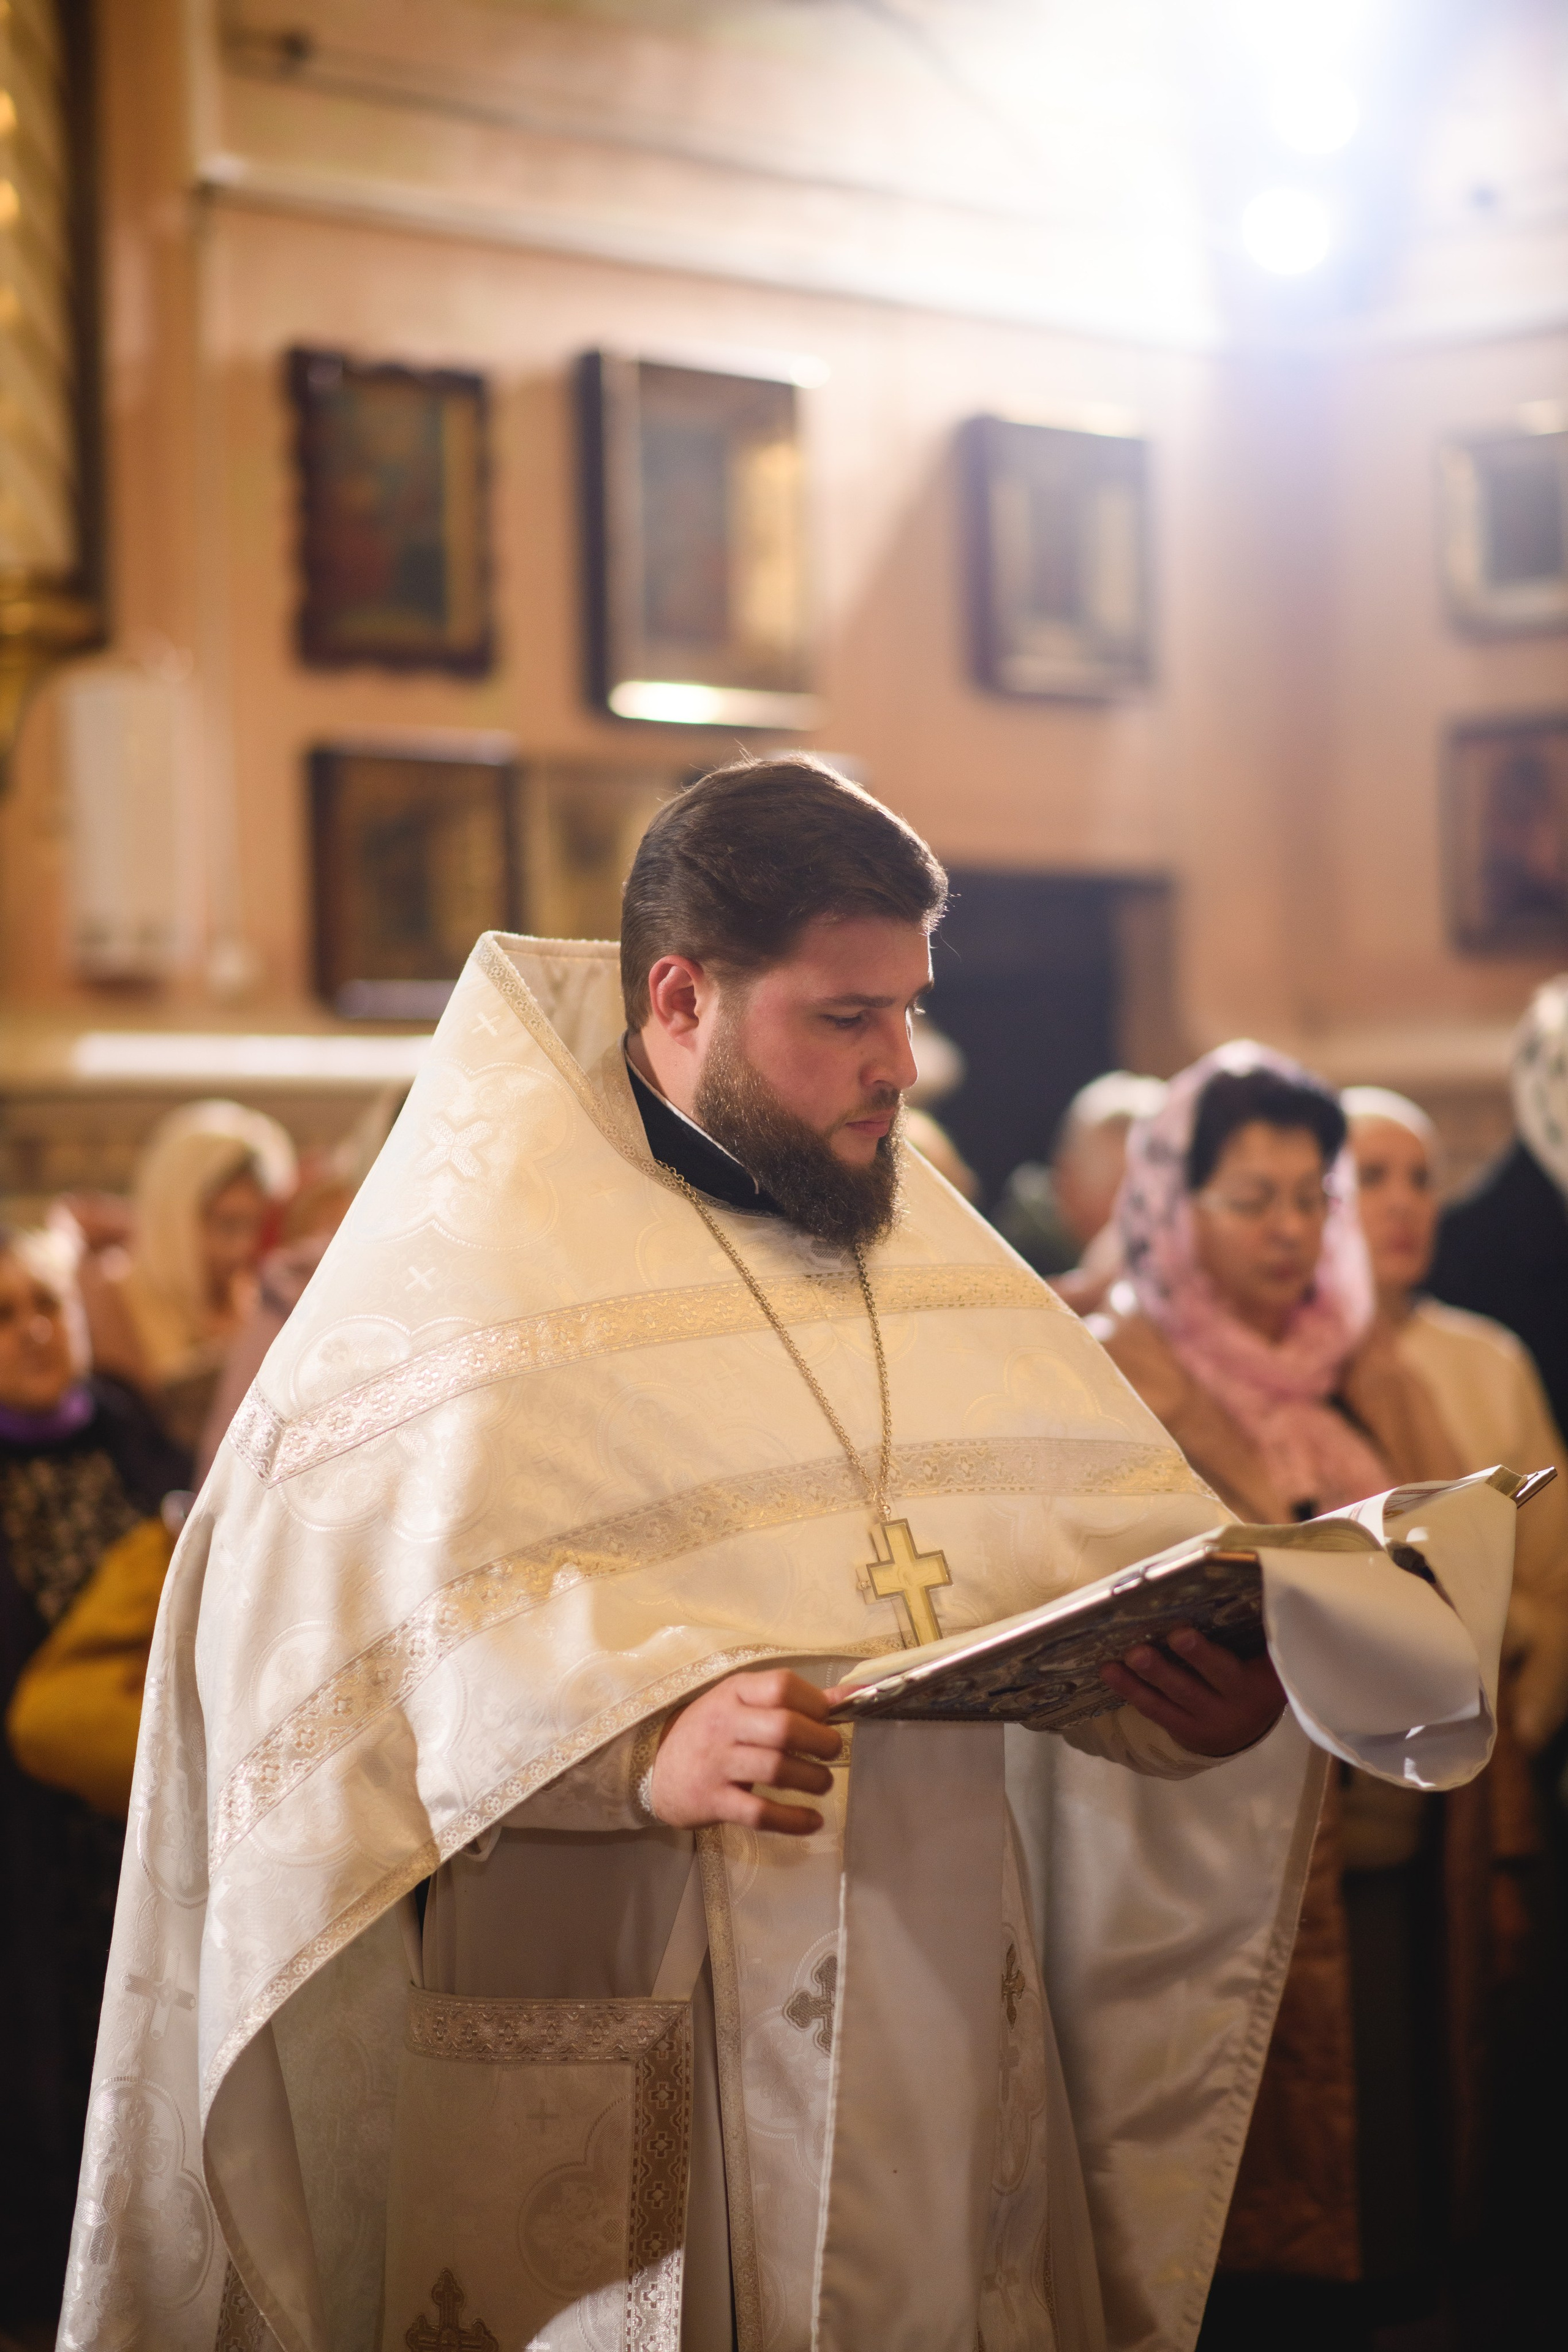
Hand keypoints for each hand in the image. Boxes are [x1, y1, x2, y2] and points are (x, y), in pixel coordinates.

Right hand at [650, 1669, 842, 1836]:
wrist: (656, 1771)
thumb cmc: (710, 1732)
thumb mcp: (743, 1704)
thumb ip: (792, 1699)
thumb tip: (848, 1695)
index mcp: (735, 1692)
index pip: (782, 1685)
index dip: (815, 1702)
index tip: (828, 1717)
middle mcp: (724, 1724)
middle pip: (784, 1728)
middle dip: (821, 1742)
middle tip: (833, 1752)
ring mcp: (717, 1764)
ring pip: (776, 1770)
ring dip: (812, 1780)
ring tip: (823, 1784)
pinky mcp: (713, 1802)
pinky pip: (759, 1813)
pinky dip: (793, 1820)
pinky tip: (812, 1821)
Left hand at [1100, 1628, 1285, 1756]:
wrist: (1241, 1732)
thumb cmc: (1244, 1674)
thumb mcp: (1259, 1658)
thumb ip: (1252, 1629)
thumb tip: (1237, 1582)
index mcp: (1264, 1677)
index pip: (1263, 1655)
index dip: (1255, 1638)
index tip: (1237, 1619)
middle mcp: (1242, 1700)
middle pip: (1219, 1674)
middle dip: (1199, 1655)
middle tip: (1178, 1635)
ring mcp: (1211, 1720)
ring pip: (1180, 1693)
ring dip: (1155, 1673)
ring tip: (1132, 1654)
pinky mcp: (1184, 1731)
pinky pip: (1156, 1710)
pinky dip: (1131, 1689)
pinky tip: (1110, 1671)